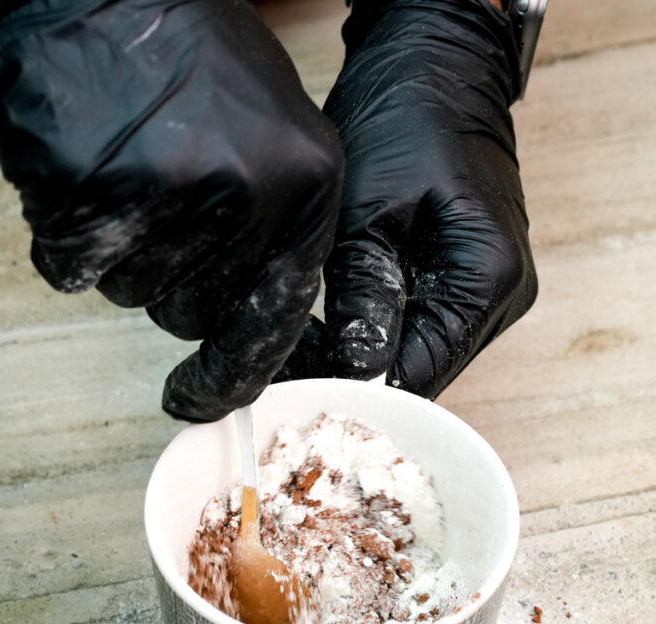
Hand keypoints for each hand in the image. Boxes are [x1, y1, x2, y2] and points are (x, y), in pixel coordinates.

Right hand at [0, 0, 342, 420]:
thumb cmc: (186, 60)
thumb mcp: (276, 136)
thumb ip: (280, 234)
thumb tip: (266, 337)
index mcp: (308, 188)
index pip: (274, 321)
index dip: (233, 372)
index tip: (203, 399)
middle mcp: (250, 197)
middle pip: (194, 315)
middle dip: (169, 280)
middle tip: (158, 200)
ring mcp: (170, 196)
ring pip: (135, 297)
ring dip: (122, 254)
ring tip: (126, 170)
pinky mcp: (93, 196)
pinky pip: (73, 272)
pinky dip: (67, 238)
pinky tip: (84, 174)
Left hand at [277, 0, 536, 398]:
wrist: (436, 63)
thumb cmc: (405, 116)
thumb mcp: (367, 211)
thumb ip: (362, 297)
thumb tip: (350, 371)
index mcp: (487, 279)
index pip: (421, 376)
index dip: (359, 390)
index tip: (301, 384)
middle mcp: (502, 297)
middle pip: (424, 373)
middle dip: (359, 377)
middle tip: (293, 364)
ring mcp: (491, 292)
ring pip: (420, 356)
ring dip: (368, 357)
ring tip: (309, 340)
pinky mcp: (470, 280)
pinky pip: (423, 328)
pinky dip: (382, 332)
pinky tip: (339, 320)